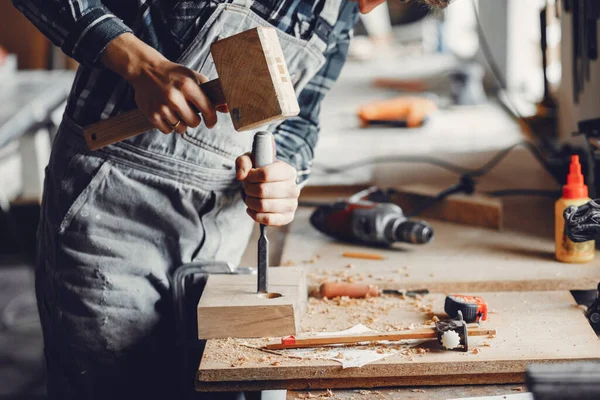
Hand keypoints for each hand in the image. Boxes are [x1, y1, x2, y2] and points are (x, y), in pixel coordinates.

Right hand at [101, 33, 219, 133]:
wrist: (145, 69)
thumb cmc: (174, 75)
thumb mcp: (193, 78)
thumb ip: (210, 93)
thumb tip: (226, 109)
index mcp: (187, 85)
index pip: (207, 110)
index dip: (212, 119)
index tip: (211, 123)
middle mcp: (174, 96)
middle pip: (194, 123)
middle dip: (194, 120)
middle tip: (190, 113)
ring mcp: (162, 106)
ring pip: (181, 128)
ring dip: (181, 123)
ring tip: (177, 112)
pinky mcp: (151, 114)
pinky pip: (167, 131)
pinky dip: (170, 126)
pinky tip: (168, 116)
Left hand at [236, 155, 299, 225]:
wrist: (270, 186)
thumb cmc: (260, 173)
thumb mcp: (251, 161)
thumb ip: (243, 162)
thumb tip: (241, 176)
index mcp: (288, 171)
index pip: (266, 174)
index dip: (251, 176)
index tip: (248, 176)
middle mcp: (293, 188)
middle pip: (262, 190)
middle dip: (249, 190)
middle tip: (248, 188)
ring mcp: (292, 204)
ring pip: (263, 206)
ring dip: (250, 202)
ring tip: (250, 198)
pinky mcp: (288, 217)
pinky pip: (268, 219)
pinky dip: (255, 215)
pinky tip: (252, 209)